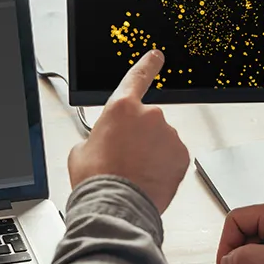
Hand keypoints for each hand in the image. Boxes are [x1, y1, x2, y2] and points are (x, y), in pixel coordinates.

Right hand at [68, 49, 189, 212]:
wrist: (116, 206)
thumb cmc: (98, 180)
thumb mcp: (82, 150)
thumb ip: (98, 136)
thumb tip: (103, 142)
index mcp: (121, 108)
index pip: (138, 77)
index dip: (148, 64)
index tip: (156, 56)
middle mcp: (149, 115)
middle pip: (147, 120)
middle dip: (139, 136)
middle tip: (124, 158)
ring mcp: (168, 135)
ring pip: (161, 140)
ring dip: (151, 152)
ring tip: (134, 173)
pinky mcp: (181, 155)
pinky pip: (172, 156)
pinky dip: (163, 166)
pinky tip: (149, 178)